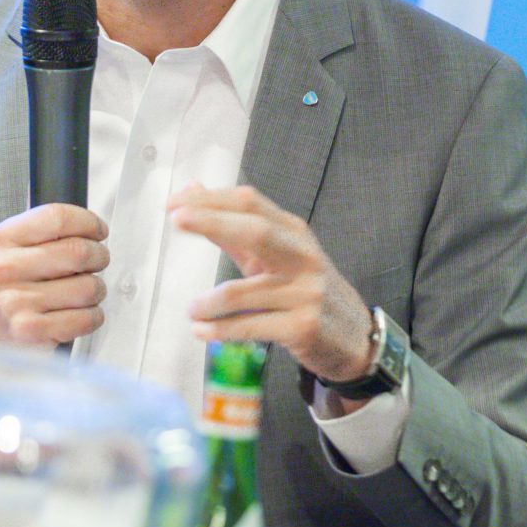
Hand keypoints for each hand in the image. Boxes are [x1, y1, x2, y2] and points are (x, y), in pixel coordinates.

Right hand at [0, 203, 108, 345]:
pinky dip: (93, 316)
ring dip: (96, 289)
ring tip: (82, 292)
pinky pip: (86, 318)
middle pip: (78, 251)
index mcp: (0, 240)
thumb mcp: (16, 248)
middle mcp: (3, 270)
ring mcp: (15, 303)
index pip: (57, 218)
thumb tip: (94, 228)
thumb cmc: (13, 286)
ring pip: (88, 287)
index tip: (98, 231)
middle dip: (99, 256)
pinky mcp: (31, 331)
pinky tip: (79, 314)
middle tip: (97, 262)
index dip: (89, 223)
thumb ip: (49, 232)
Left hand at [169, 183, 374, 396]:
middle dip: (213, 221)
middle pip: (255, 230)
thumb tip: (193, 190)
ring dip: (207, 303)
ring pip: (242, 293)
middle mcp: (303, 256)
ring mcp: (305, 292)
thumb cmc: (303, 290)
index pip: (251, 203)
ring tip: (192, 310)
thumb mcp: (273, 256)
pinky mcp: (302, 327)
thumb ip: (231, 228)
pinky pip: (249, 327)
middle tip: (176, 220)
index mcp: (294, 232)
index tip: (173, 203)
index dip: (212, 200)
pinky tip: (201, 330)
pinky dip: (218, 330)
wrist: (353, 335)